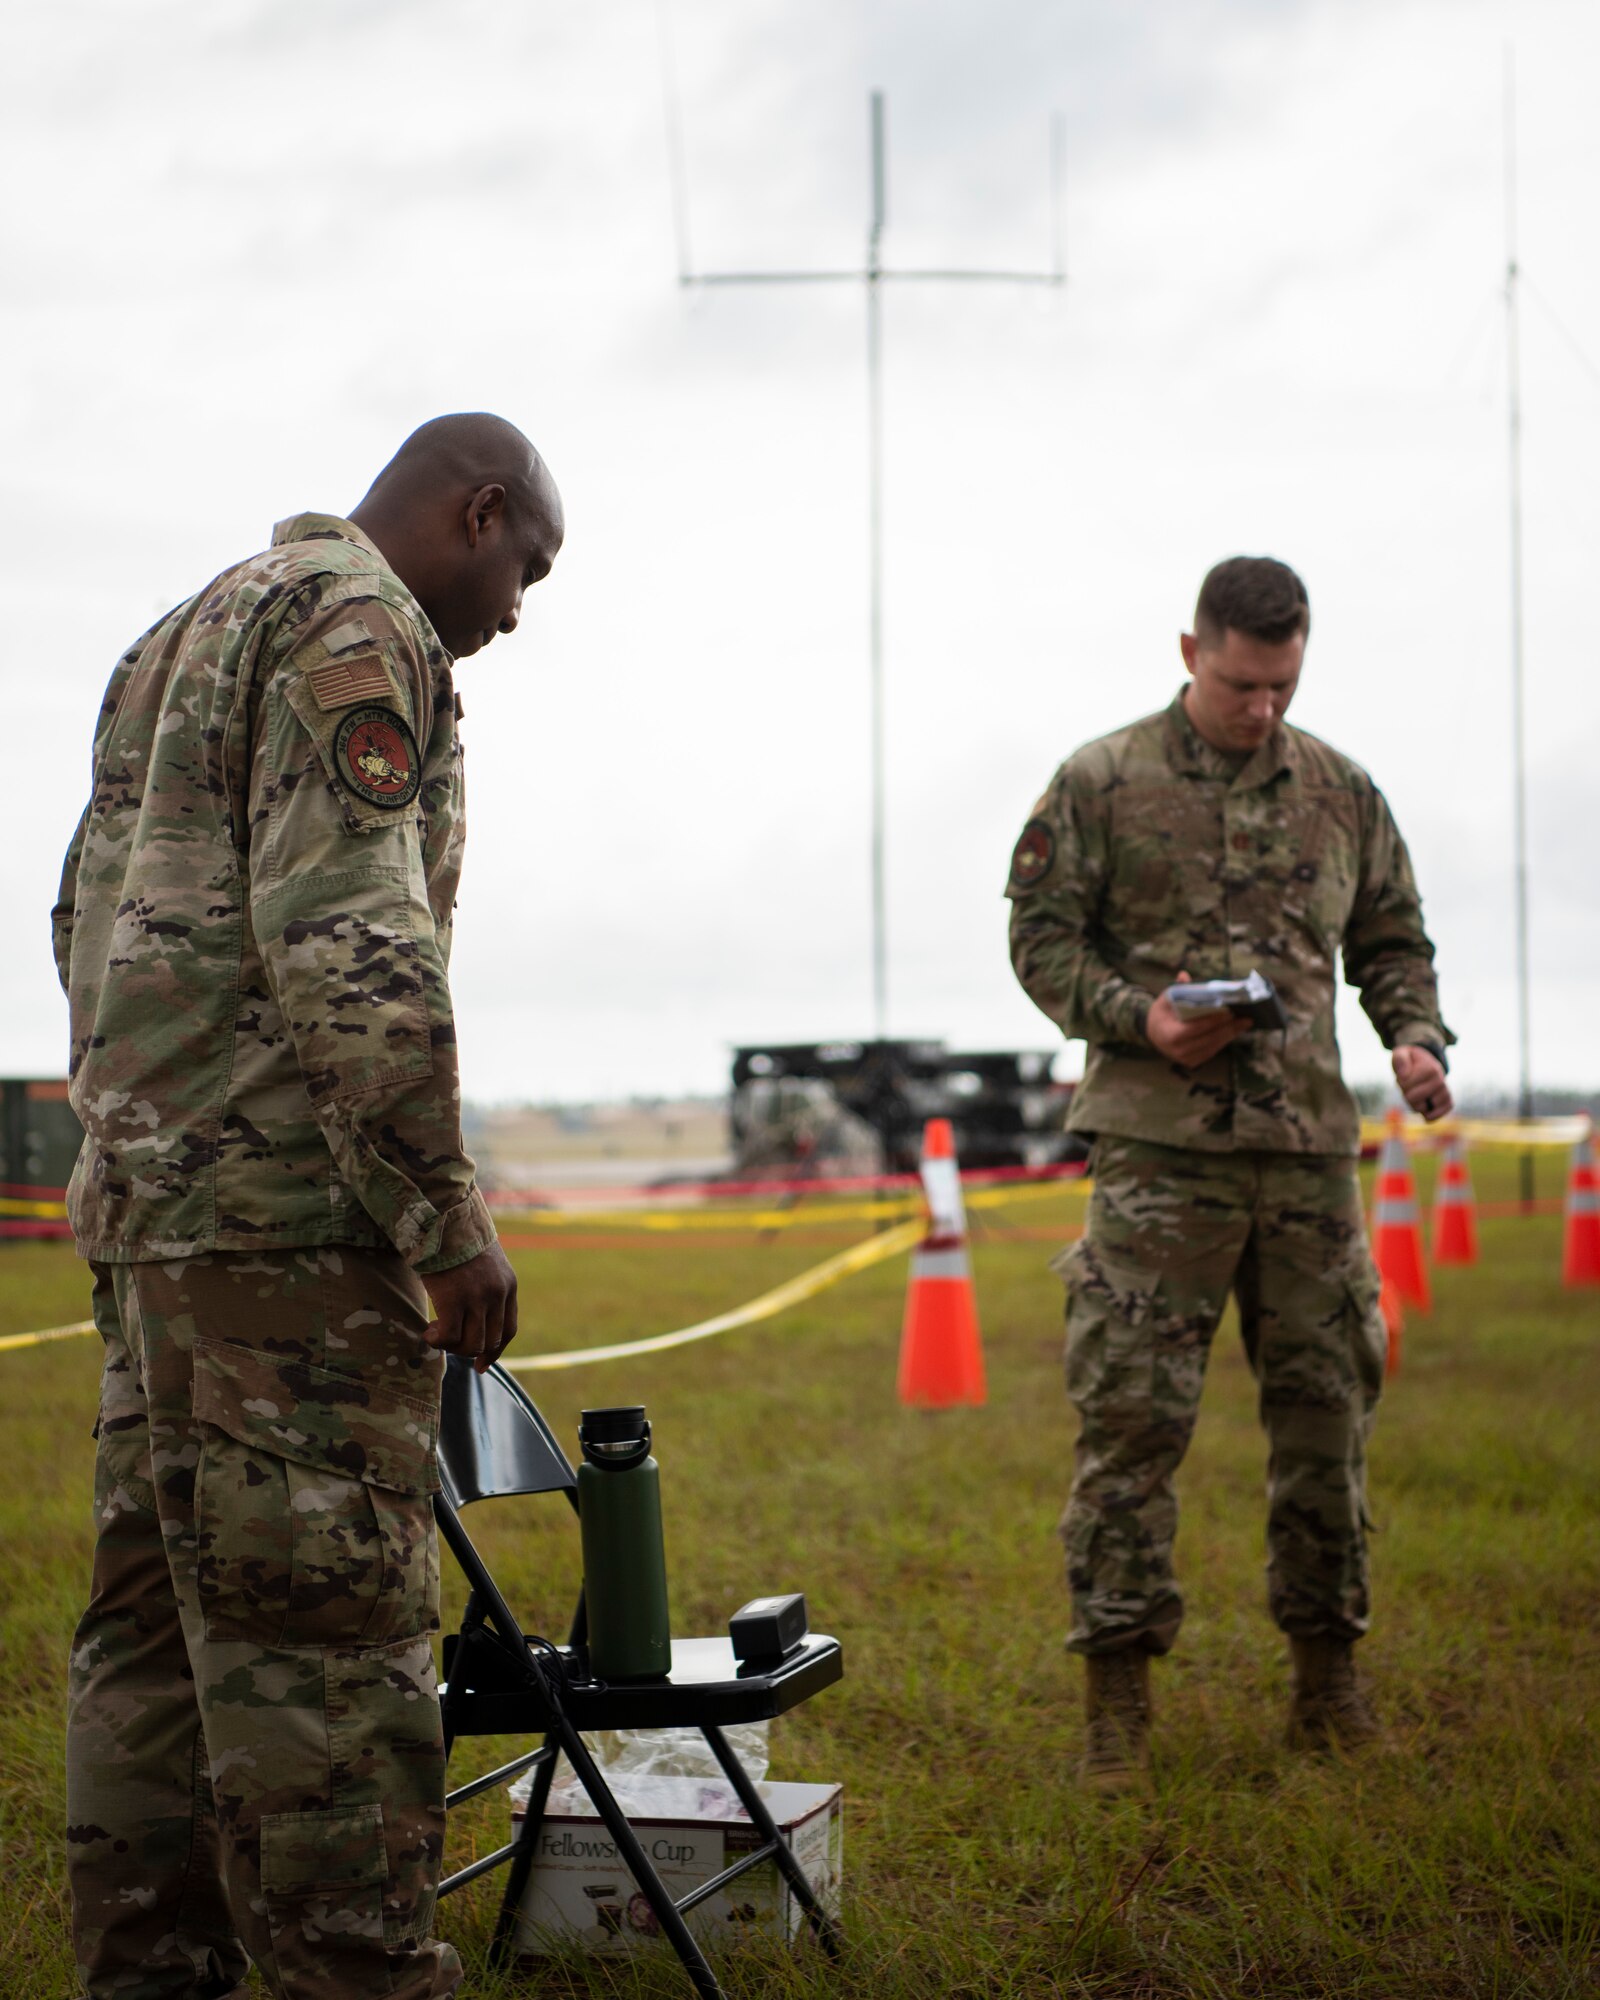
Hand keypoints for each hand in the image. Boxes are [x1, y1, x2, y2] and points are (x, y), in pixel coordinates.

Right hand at [422, 1240, 518, 1373]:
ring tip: (435, 1333)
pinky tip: (427, 1332)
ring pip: (470, 1344)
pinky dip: (437, 1341)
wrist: (444, 1217)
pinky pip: (449, 1336)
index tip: (481, 1364)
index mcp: (508, 1286)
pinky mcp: (454, 1299)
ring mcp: (477, 1297)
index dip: (494, 1351)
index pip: (508, 1330)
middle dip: (468, 1349)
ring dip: (451, 1346)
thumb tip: (476, 1316)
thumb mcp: (484, 1263)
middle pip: (490, 1341)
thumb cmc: (456, 1239)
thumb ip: (487, 1287)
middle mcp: (497, 1294)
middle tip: (446, 1341)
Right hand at [1145, 971, 1246, 1068]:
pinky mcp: (1192, 1062)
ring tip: (1244, 1023)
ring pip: (1213, 1046)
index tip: (1229, 1013)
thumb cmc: (1162, 1013)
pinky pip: (1212, 1051)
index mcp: (1169, 1034)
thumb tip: (1184, 976)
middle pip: (1208, 1039)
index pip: (1194, 1028)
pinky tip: (1234, 1031)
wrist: (1153, 1034)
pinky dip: (1224, 1041)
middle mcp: (1177, 1050)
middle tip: (1245, 1018)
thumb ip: (1177, 989)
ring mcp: (1185, 1059)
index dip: (1212, 1021)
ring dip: (1230, 1035)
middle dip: (1228, 1028)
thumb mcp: (1166, 999)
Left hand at [1392, 1045, 1452, 1123]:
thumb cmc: (1410, 1060)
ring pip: (1425, 1109)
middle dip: (1406, 1094)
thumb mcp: (1400, 1053)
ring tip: (1417, 1095)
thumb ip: (1399, 1060)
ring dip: (1415, 1105)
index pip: (1406, 1085)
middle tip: (1409, 1086)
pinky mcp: (1448, 1101)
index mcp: (1430, 1068)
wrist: (1423, 1062)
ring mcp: (1445, 1091)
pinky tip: (1425, 1112)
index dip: (1401, 1082)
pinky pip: (1442, 1113)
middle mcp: (1440, 1080)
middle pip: (1413, 1099)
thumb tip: (1404, 1075)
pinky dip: (1432, 1116)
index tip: (1405, 1075)